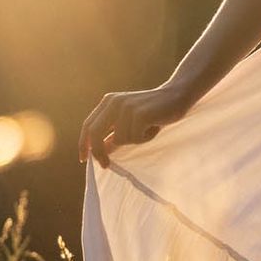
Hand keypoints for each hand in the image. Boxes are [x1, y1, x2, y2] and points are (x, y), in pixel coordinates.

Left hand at [78, 82, 195, 166]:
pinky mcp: (139, 114)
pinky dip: (145, 138)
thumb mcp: (130, 122)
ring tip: (147, 130)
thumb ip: (114, 133)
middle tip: (105, 165)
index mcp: (108, 102)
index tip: (84, 159)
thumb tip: (101, 151)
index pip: (88, 125)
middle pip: (95, 133)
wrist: (177, 96)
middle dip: (98, 152)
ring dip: (135, 141)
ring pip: (119, 139)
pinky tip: (154, 127)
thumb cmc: (154, 112)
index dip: (84, 143)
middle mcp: (114, 102)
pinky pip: (135, 138)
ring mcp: (126, 107)